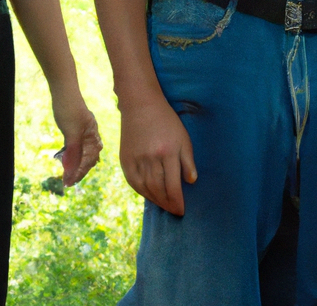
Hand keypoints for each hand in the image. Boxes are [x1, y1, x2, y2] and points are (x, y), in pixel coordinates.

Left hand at [52, 92, 101, 185]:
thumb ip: (73, 152)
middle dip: (78, 171)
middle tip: (67, 181)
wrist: (64, 90)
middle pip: (87, 160)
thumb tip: (71, 171)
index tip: (67, 183)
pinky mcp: (77, 128)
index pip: (87, 162)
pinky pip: (78, 146)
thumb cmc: (69, 110)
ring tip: (67, 173)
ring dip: (76, 164)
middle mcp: (92, 137)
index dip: (77, 174)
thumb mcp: (71, 133)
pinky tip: (68, 157)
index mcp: (93, 139)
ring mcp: (85, 132)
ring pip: (83, 153)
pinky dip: (73, 154)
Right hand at [119, 94, 196, 215]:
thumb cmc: (166, 120)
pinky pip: (133, 182)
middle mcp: (151, 157)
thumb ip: (188, 161)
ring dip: (156, 201)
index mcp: (167, 152)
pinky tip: (149, 195)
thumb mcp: (183, 137)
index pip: (173, 186)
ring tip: (164, 205)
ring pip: (146, 188)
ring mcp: (136, 158)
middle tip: (174, 211)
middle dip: (167, 204)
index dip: (177, 202)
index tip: (182, 210)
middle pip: (159, 190)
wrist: (140, 104)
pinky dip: (141, 192)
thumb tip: (191, 182)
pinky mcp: (125, 158)